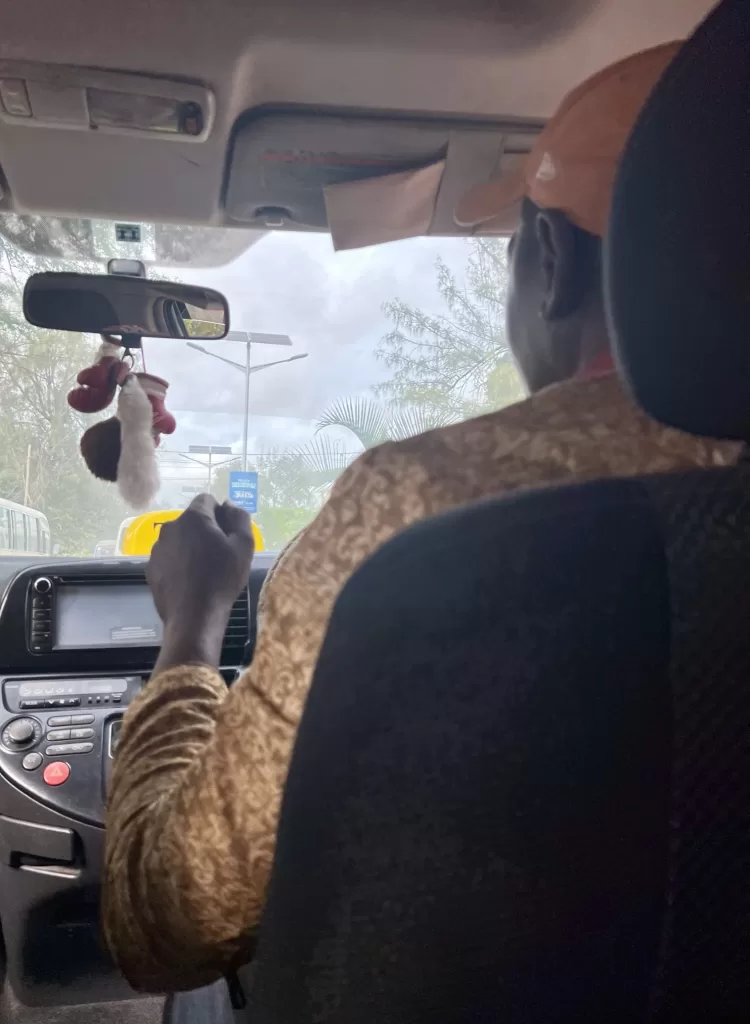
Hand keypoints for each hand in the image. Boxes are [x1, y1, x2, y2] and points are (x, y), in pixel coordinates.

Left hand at [147, 495, 253, 671]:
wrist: (193, 617)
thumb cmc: (222, 579)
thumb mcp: (243, 546)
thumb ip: (239, 517)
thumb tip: (229, 504)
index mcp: (193, 518)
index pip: (207, 500)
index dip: (221, 513)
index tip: (229, 533)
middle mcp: (170, 527)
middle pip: (192, 520)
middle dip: (206, 530)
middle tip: (220, 553)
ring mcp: (157, 549)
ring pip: (179, 539)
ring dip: (191, 547)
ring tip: (204, 570)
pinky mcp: (150, 569)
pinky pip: (169, 558)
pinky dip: (179, 563)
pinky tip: (190, 581)